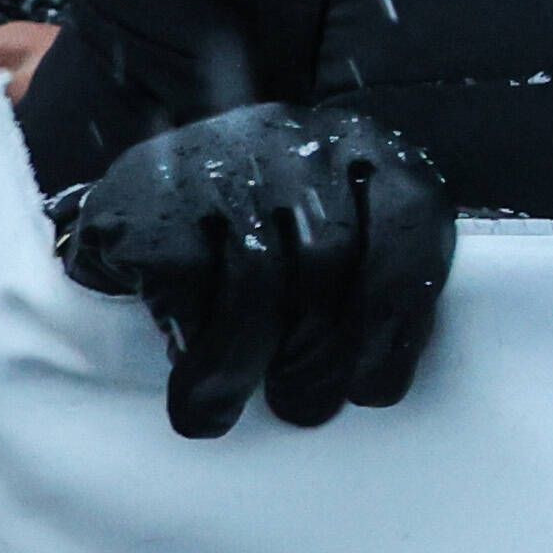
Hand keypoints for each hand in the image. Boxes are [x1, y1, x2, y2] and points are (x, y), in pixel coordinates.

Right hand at [54, 104, 454, 440]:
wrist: (141, 192)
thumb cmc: (259, 233)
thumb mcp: (332, 235)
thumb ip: (368, 280)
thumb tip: (373, 378)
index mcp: (364, 147)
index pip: (411, 218)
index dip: (399, 315)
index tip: (375, 389)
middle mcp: (298, 141)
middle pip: (331, 256)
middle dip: (321, 352)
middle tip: (304, 408)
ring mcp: (223, 160)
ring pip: (255, 278)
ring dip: (244, 365)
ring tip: (226, 412)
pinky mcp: (152, 195)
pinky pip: (185, 282)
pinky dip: (190, 341)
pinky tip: (187, 370)